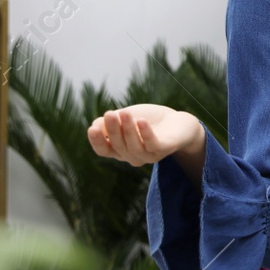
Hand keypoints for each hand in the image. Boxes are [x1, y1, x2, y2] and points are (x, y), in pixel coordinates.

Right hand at [86, 104, 202, 167]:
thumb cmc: (148, 120)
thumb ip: (110, 122)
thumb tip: (96, 125)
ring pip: (134, 146)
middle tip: (110, 113)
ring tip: (124, 113)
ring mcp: (148, 156)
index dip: (97, 142)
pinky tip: (141, 121)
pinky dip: (146, 133)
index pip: (104, 150)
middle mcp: (132, 156)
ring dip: (128, 129)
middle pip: (118, 147)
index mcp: (120, 150)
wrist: (177, 122)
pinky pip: (153, 145)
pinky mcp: (163, 150)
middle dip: (113, 130)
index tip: (92, 128)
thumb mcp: (126, 118)